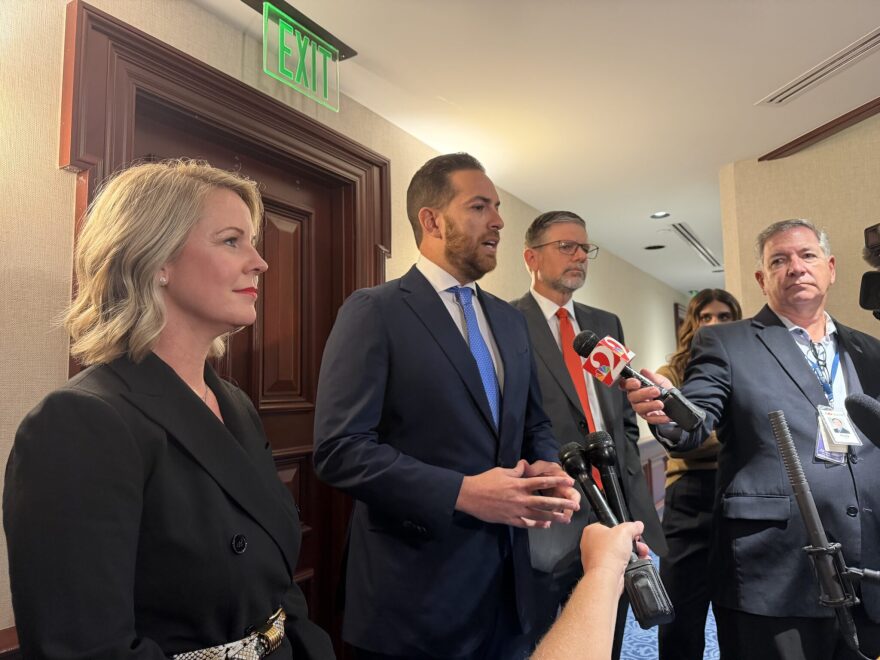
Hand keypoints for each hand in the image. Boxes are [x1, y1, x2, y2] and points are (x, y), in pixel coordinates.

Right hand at [455, 460, 578, 527]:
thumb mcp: (501, 471)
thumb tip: (524, 465)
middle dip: (562, 503)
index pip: (542, 482)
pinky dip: (537, 524)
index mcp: (519, 484)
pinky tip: (547, 525)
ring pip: (539, 514)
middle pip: (545, 501)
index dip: (557, 481)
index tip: (570, 482)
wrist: (469, 496)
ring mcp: (516, 511)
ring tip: (566, 518)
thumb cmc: (485, 481)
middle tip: (575, 505)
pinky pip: (526, 523)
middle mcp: (520, 498)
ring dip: (554, 517)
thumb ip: (515, 470)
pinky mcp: (509, 520)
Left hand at [579, 520, 646, 576]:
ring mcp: (597, 558)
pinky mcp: (603, 570)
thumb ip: (633, 526)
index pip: (609, 525)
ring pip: (619, 553)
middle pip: (616, 540)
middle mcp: (591, 544)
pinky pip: (618, 564)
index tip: (632, 532)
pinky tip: (636, 563)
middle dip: (632, 543)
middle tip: (639, 545)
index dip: (623, 528)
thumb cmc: (608, 553)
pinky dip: (629, 564)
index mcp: (592, 531)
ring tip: (642, 554)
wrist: (606, 576)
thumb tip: (638, 525)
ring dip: (633, 554)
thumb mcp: (625, 531)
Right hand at [623, 368, 672, 424]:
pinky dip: (659, 418)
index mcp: (635, 387)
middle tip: (656, 391)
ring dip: (650, 406)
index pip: (625, 385)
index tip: (637, 382)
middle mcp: (635, 398)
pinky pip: (650, 419)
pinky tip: (665, 416)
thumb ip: (652, 377)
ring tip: (661, 404)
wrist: (673, 400)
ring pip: (639, 409)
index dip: (629, 384)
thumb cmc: (663, 389)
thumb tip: (644, 371)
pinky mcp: (648, 417)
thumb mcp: (660, 380)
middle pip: (632, 397)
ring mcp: (641, 408)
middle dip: (644, 394)